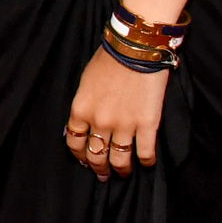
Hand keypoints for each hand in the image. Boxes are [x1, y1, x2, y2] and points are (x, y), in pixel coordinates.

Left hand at [65, 44, 167, 179]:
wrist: (136, 48)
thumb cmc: (109, 59)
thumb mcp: (85, 82)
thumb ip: (84, 106)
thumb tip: (81, 125)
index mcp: (81, 110)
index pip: (74, 143)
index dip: (79, 155)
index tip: (85, 160)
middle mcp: (100, 122)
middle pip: (96, 155)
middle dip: (99, 168)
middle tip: (104, 175)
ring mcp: (124, 125)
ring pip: (120, 159)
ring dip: (121, 170)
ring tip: (124, 173)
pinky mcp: (147, 124)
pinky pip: (145, 152)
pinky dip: (146, 161)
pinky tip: (146, 163)